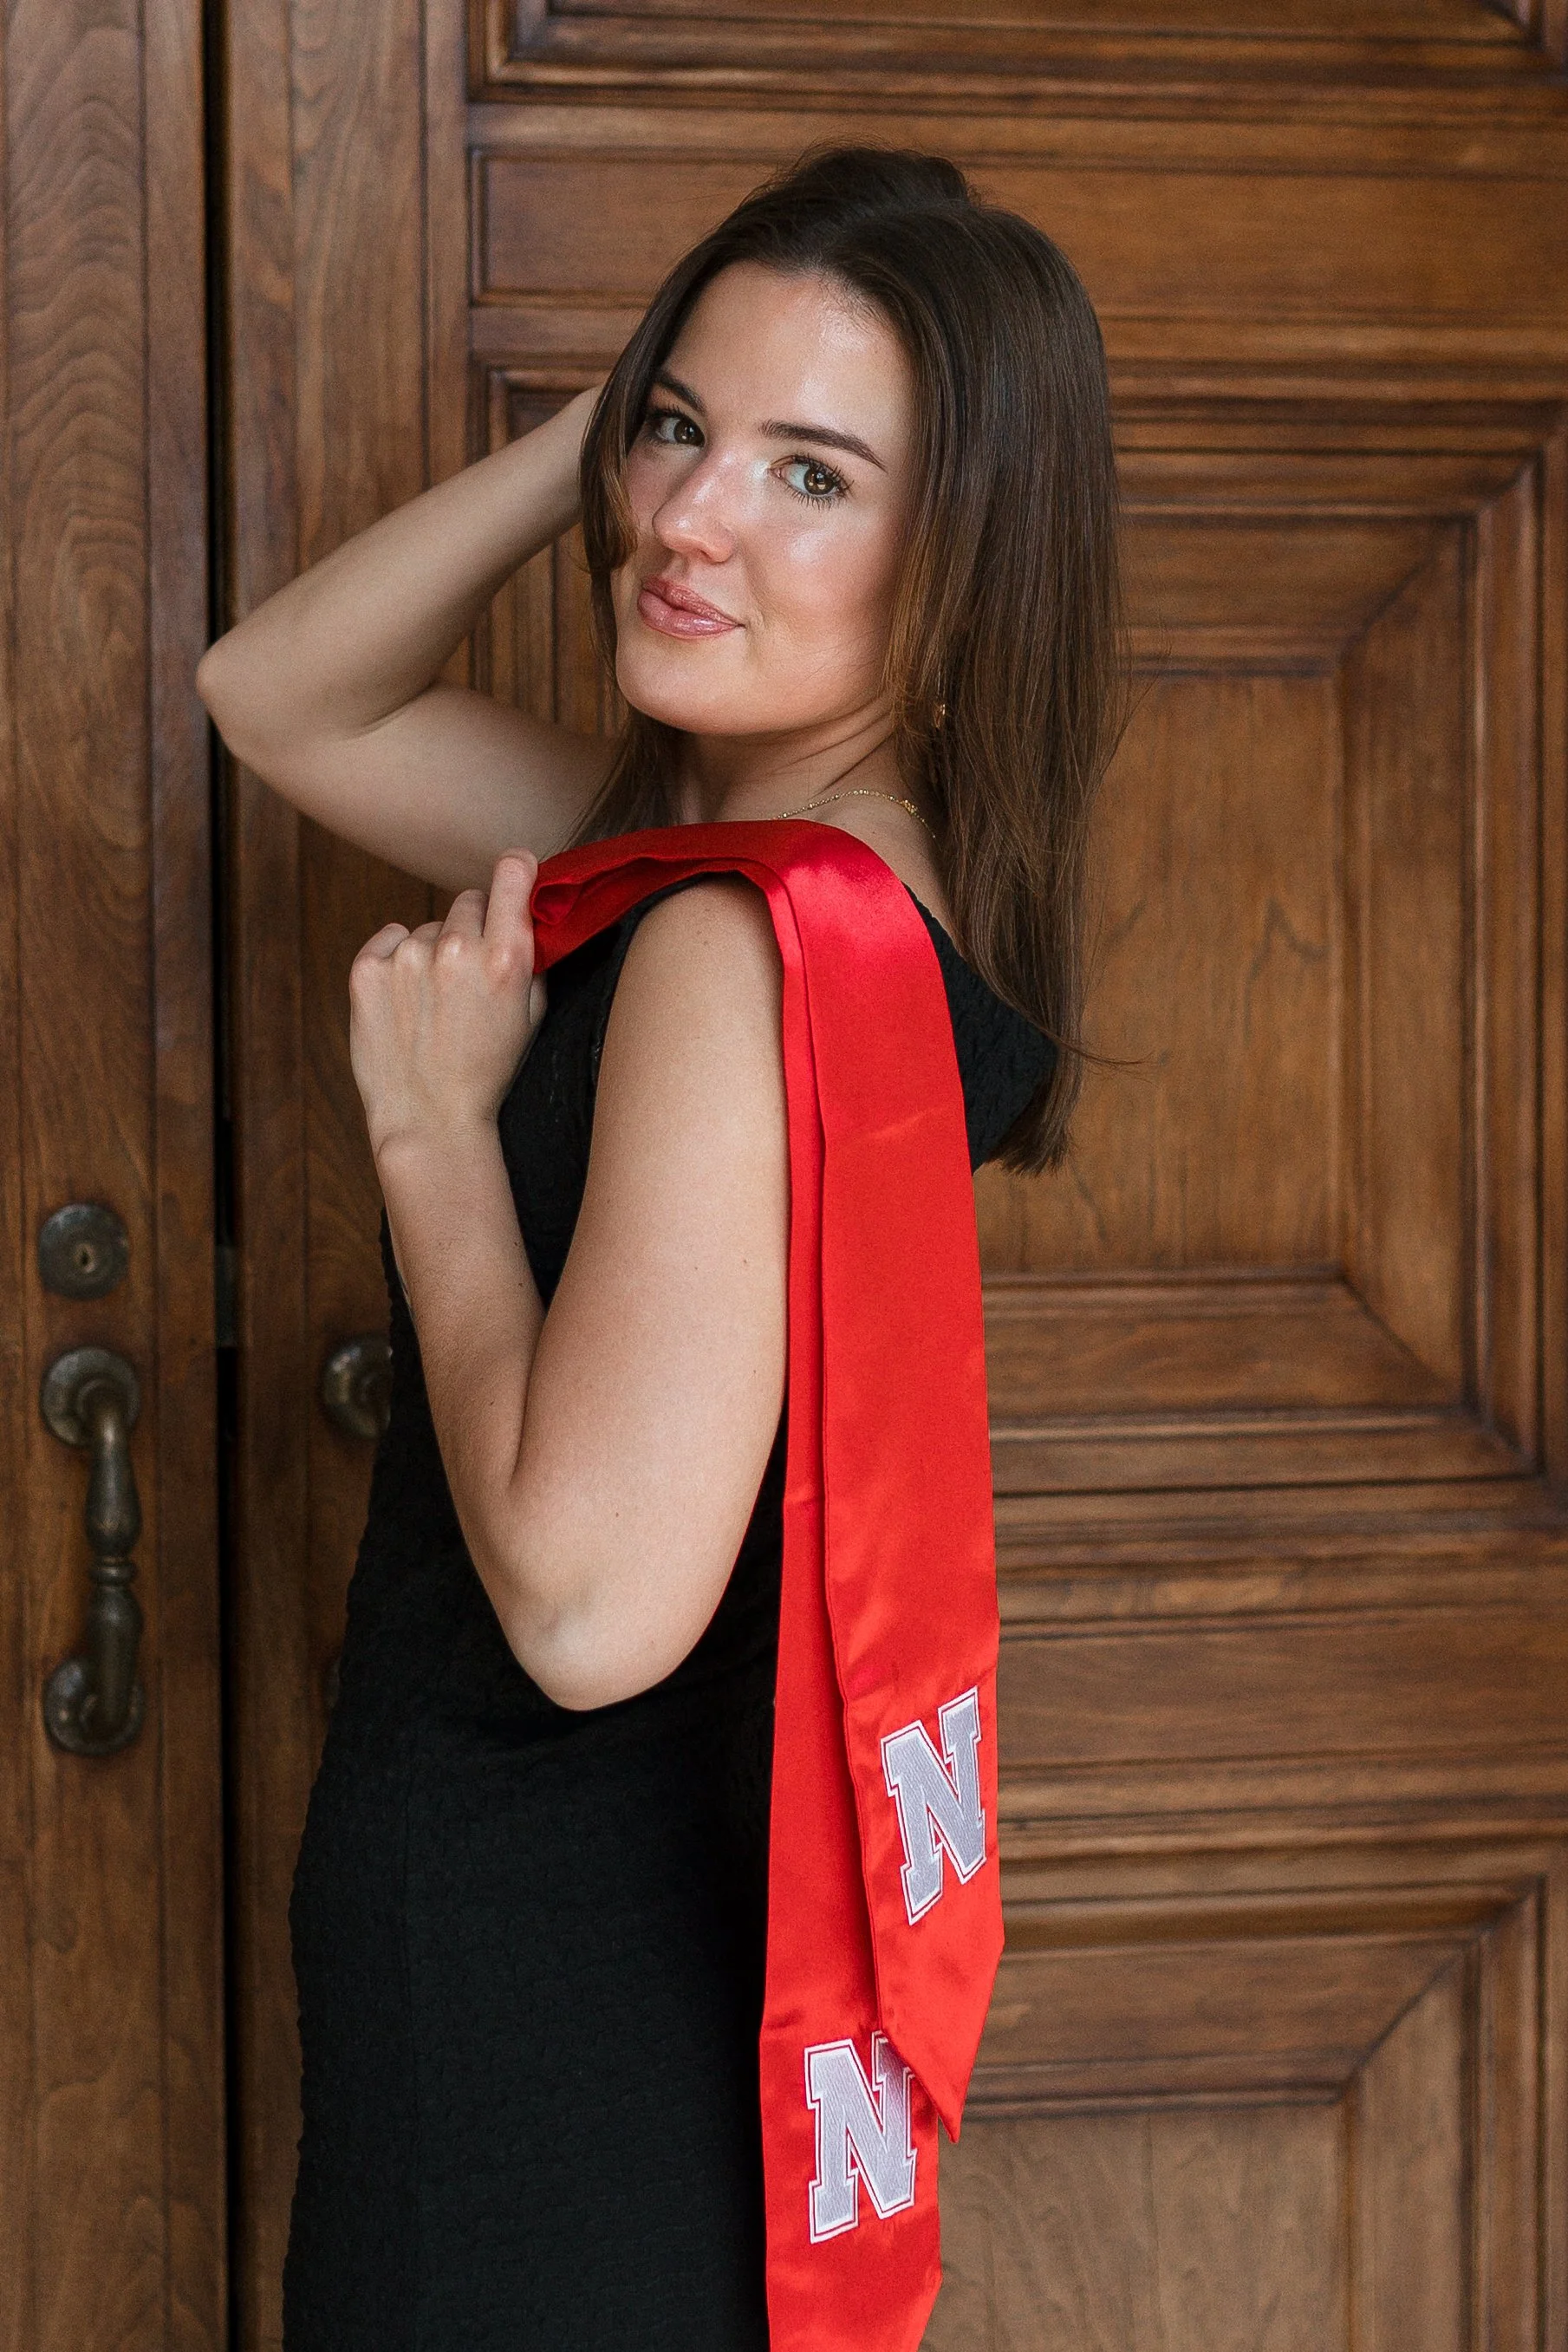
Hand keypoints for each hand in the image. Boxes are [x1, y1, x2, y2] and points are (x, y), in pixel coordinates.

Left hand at [349, 850, 546, 1161]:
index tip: (514, 876)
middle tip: (468, 976)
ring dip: (431, 953)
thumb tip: (530, 912)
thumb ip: (533, 958)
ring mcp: (407, 958)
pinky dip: (395, 961)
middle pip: (468, 901)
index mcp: (506, 959)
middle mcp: (457, 949)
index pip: (513, 872)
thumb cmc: (486, 1072)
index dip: (515, 872)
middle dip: (473, 928)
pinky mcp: (367, 970)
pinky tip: (405, 1001)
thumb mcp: (532, 1017)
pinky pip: (389, 939)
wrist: (429, 1119)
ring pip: (427, 928)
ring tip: (433, 1004)